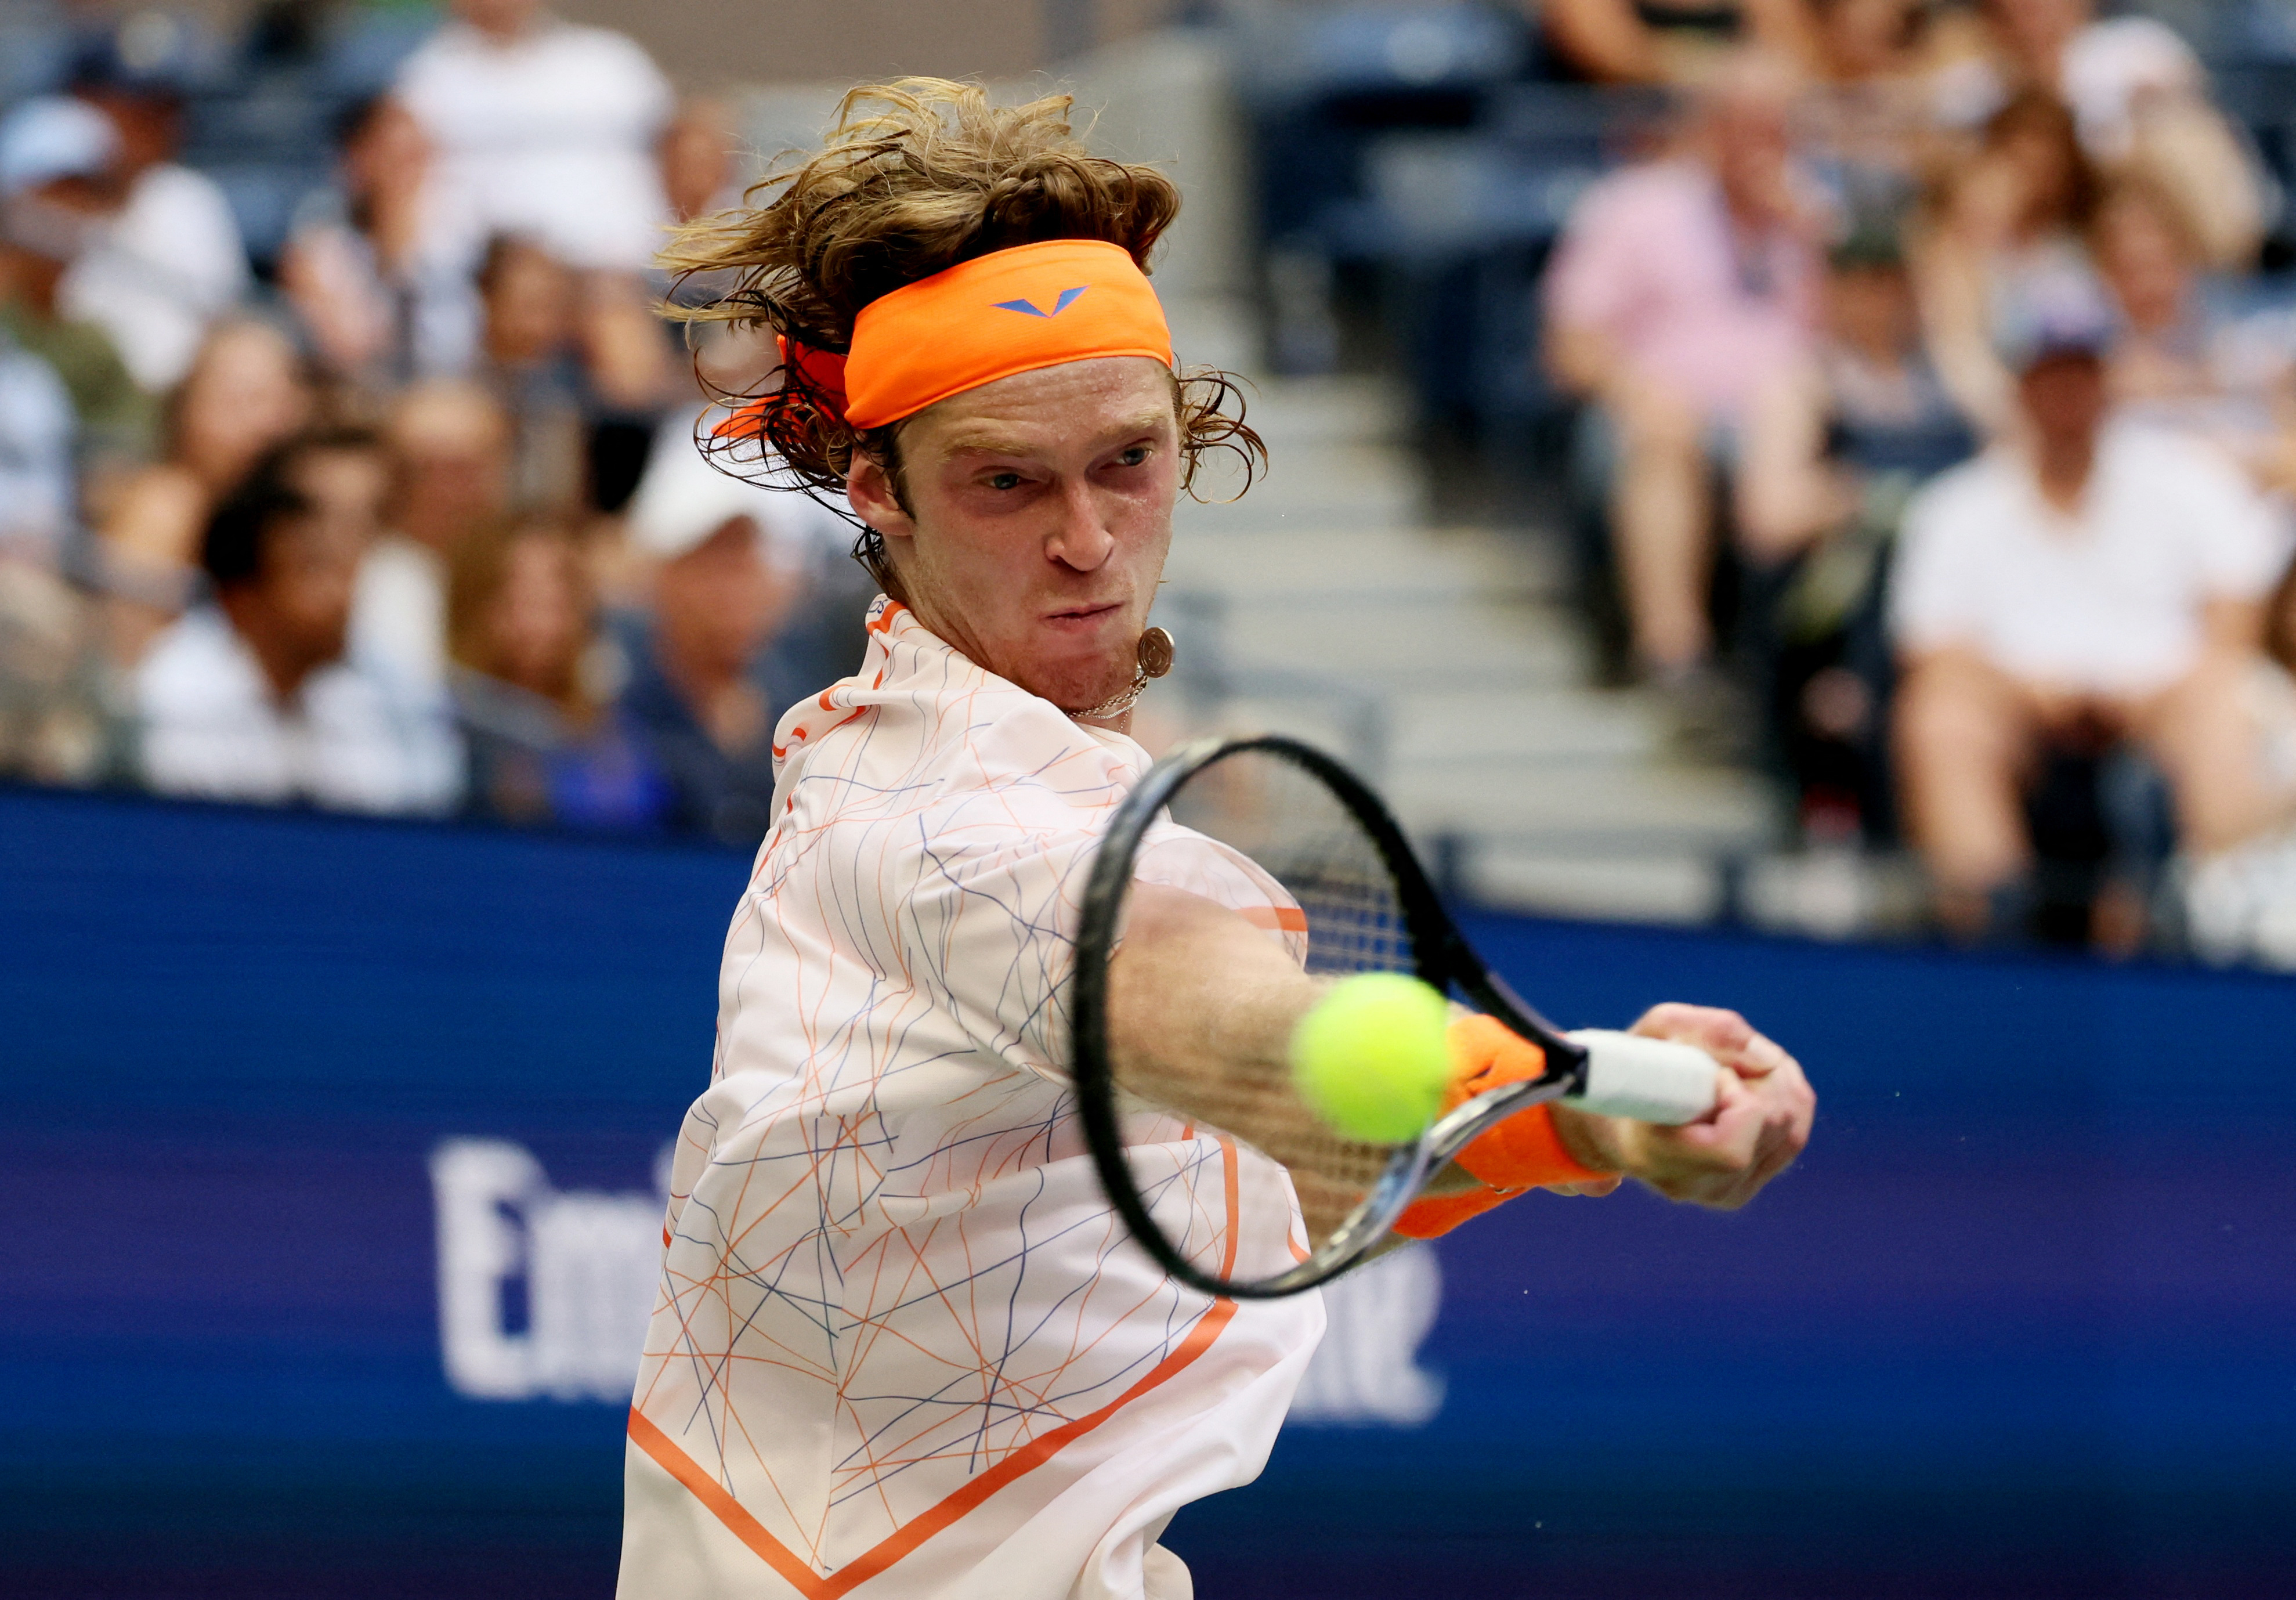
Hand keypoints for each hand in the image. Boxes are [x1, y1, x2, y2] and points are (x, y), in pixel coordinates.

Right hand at [1549, 1003, 1812, 1209]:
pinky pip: (1792, 1140)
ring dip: (1775, 1089)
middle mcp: (1691, 1186)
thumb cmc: (1637, 1067)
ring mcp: (1719, 1195)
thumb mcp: (1660, 1029)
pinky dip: (1785, 1103)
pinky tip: (1754, 1087)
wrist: (1618, 1116)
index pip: (1731, 1151)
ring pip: (1790, 1132)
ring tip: (1735, 1075)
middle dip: (1761, 1081)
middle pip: (1773, 1128)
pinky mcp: (1740, 1192)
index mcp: (1657, 1155)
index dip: (1739, 1101)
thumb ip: (1713, 1031)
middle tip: (1724, 1066)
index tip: (1717, 1074)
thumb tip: (1767, 1059)